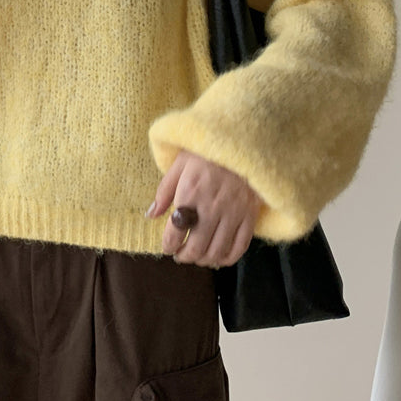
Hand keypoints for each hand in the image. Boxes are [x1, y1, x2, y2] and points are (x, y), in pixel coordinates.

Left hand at [147, 148, 263, 267]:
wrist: (241, 140)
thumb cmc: (205, 152)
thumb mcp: (179, 164)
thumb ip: (164, 191)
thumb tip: (151, 215)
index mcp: (190, 193)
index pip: (175, 232)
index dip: (168, 245)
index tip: (167, 247)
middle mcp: (211, 207)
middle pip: (196, 248)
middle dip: (184, 256)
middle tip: (180, 255)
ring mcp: (233, 213)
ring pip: (217, 251)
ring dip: (204, 260)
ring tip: (197, 256)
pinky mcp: (250, 215)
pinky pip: (240, 246)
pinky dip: (228, 258)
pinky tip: (219, 257)